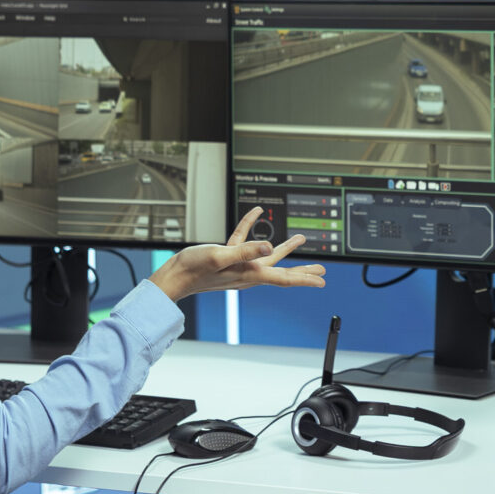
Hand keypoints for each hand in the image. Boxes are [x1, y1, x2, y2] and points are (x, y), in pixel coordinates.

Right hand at [149, 208, 325, 301]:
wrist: (173, 277)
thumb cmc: (193, 270)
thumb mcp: (220, 256)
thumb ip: (246, 251)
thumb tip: (270, 247)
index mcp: (249, 274)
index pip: (283, 278)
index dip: (304, 278)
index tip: (322, 281)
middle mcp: (247, 272)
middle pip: (281, 271)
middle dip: (302, 270)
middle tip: (320, 269)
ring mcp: (238, 266)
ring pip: (268, 256)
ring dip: (285, 248)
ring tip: (299, 240)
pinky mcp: (227, 257)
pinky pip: (244, 241)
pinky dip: (252, 227)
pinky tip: (256, 213)